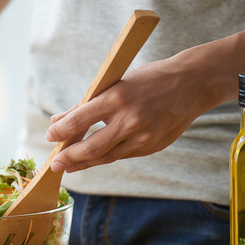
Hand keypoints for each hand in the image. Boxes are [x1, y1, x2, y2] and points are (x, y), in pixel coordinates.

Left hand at [45, 54, 220, 171]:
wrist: (194, 83)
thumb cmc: (150, 79)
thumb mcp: (115, 83)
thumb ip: (85, 104)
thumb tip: (57, 120)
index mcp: (117, 98)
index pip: (78, 121)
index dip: (59, 132)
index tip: (50, 136)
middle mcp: (130, 120)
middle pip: (90, 148)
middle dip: (68, 158)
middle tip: (54, 164)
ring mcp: (143, 137)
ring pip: (105, 157)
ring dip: (83, 163)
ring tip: (68, 165)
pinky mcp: (152, 147)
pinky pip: (122, 155)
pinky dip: (104, 158)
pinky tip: (92, 159)